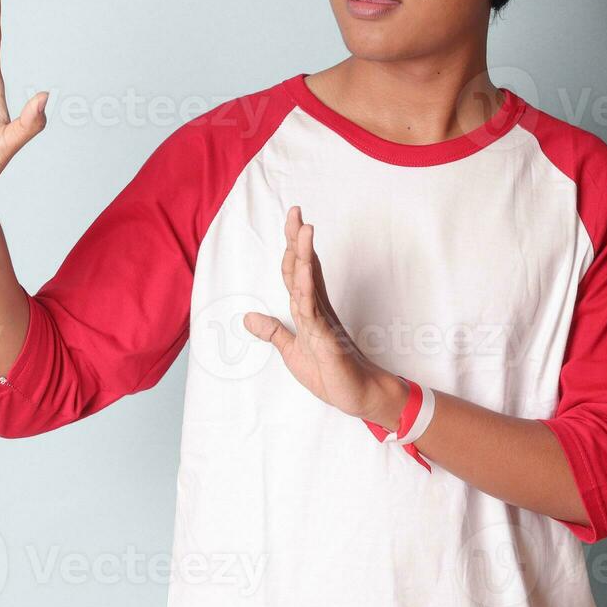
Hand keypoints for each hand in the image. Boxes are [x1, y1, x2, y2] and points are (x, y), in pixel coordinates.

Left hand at [242, 206, 406, 425]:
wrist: (359, 396)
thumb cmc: (331, 374)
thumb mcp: (291, 352)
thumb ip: (273, 332)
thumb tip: (247, 318)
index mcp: (310, 310)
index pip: (296, 272)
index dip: (290, 248)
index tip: (291, 222)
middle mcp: (318, 309)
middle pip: (304, 267)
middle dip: (297, 239)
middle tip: (296, 210)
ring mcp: (323, 321)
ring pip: (309, 282)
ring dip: (304, 255)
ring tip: (304, 228)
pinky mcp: (327, 337)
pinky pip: (313, 310)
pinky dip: (306, 289)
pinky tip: (303, 270)